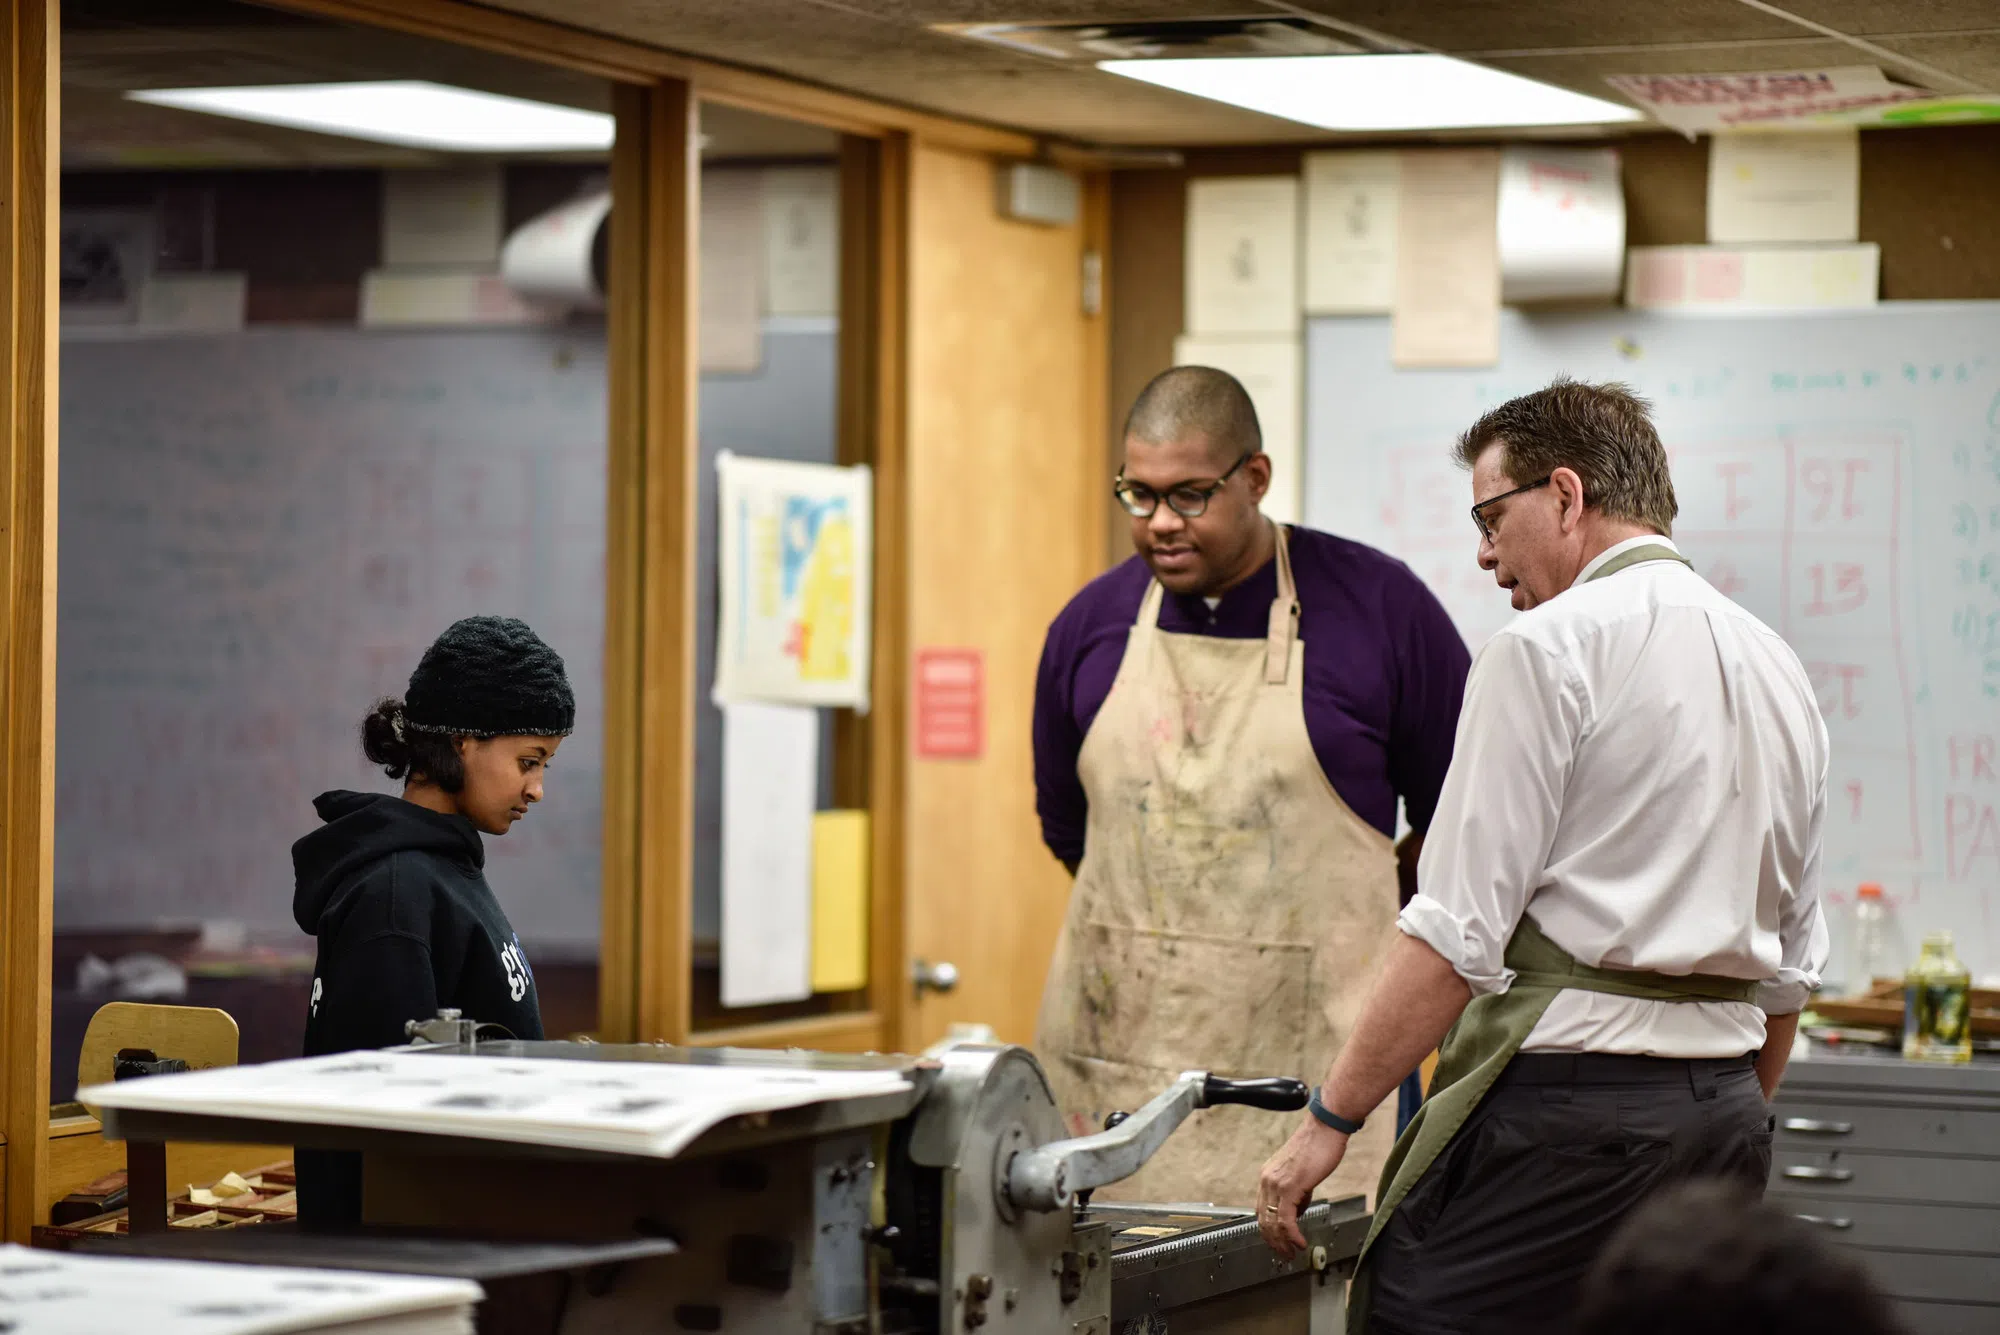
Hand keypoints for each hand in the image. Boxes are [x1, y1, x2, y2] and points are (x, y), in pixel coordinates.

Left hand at [1257, 1116, 1348, 1258]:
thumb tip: (1297, 1211)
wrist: (1326, 1129)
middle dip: (1273, 1242)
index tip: (1278, 1243)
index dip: (1269, 1231)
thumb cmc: (1318, 1147)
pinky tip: (1299, 1243)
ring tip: (1292, 1253)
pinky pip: (1286, 1219)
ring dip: (1282, 1243)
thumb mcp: (1301, 1174)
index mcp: (1268, 1176)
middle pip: (1263, 1220)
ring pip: (1272, 1223)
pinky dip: (1292, 1236)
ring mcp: (1276, 1183)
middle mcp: (1267, 1180)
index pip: (1261, 1211)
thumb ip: (1296, 1193)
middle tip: (1284, 1255)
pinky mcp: (1290, 1187)